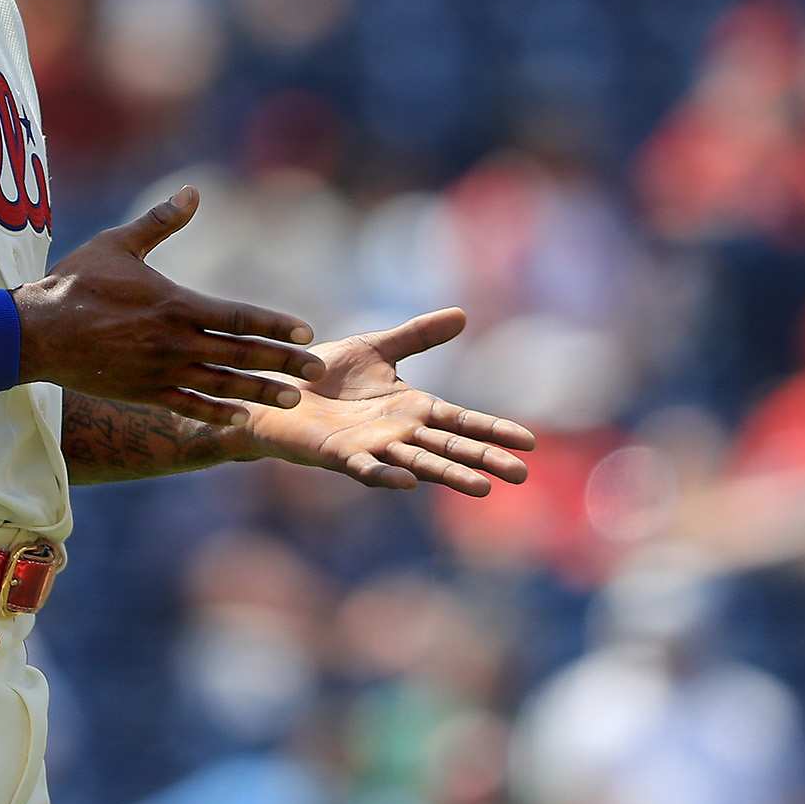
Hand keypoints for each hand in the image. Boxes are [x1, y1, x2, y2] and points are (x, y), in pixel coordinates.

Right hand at [15, 186, 326, 426]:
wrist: (36, 332)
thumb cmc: (75, 282)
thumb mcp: (117, 242)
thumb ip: (160, 221)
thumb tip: (194, 190)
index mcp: (175, 304)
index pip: (238, 316)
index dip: (275, 324)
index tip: (306, 331)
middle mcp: (175, 342)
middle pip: (241, 354)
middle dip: (283, 362)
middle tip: (318, 371)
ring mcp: (160, 371)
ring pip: (222, 385)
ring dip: (260, 391)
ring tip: (293, 399)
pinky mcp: (143, 393)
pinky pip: (188, 406)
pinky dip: (216, 413)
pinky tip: (241, 418)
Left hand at [239, 308, 534, 494]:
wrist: (275, 392)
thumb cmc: (324, 376)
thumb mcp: (376, 347)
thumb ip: (417, 335)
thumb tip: (463, 315)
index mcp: (410, 409)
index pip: (461, 420)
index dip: (493, 429)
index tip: (530, 441)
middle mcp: (397, 433)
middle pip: (449, 446)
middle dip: (484, 459)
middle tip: (521, 476)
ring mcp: (370, 446)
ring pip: (417, 462)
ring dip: (449, 474)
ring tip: (482, 489)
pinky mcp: (338, 453)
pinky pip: (365, 467)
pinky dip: (386, 475)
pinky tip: (407, 483)